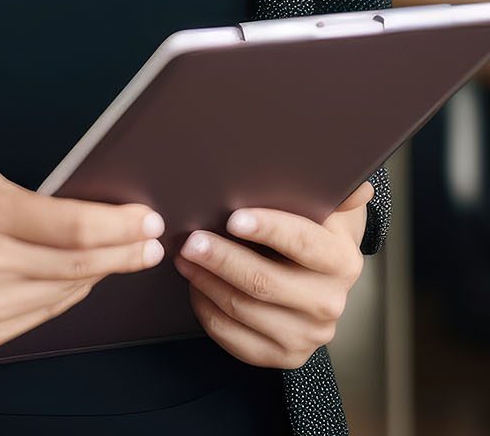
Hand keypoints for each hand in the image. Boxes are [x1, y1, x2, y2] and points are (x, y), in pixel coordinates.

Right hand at [0, 166, 165, 353]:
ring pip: (67, 292)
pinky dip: (67, 295)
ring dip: (101, 274)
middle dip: (124, 251)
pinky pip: (43, 314)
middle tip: (149, 243)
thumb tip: (89, 214)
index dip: (120, 225)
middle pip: (81, 263)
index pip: (75, 226)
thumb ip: (31, 198)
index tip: (146, 220)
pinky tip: (78, 280)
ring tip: (120, 257)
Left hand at [171, 180, 373, 369]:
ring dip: (207, 282)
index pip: (303, 243)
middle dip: (222, 259)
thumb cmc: (308, 226)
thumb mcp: (323, 205)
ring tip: (184, 257)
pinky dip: (208, 311)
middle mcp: (330, 303)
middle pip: (265, 283)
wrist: (316, 274)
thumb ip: (337, 193)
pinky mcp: (286, 356)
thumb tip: (358, 187)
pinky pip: (236, 339)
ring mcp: (310, 335)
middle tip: (191, 240)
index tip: (233, 218)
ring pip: (245, 310)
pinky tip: (195, 287)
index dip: (268, 229)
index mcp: (341, 261)